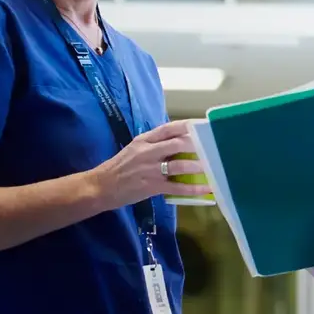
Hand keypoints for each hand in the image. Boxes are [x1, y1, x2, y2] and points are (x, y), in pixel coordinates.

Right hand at [91, 120, 207, 208]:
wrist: (100, 186)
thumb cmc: (119, 167)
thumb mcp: (134, 149)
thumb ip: (154, 144)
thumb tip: (179, 140)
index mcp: (144, 140)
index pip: (168, 128)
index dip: (187, 126)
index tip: (202, 124)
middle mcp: (148, 152)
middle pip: (177, 143)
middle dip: (197, 143)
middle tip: (213, 145)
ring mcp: (150, 169)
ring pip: (179, 164)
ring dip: (197, 165)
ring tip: (212, 165)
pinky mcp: (152, 186)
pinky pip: (177, 187)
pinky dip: (194, 188)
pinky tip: (207, 188)